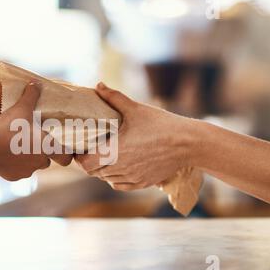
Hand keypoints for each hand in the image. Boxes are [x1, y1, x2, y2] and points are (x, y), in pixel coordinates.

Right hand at [0, 81, 71, 180]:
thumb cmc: (9, 129)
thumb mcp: (21, 108)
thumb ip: (31, 96)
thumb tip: (36, 83)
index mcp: (47, 147)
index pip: (66, 158)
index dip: (66, 154)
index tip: (63, 150)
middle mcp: (40, 162)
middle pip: (47, 159)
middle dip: (41, 151)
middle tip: (32, 139)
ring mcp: (27, 172)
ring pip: (32, 165)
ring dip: (27, 157)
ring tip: (16, 144)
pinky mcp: (13, 177)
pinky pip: (17, 170)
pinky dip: (14, 164)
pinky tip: (5, 153)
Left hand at [76, 82, 194, 190]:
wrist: (189, 143)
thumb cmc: (162, 125)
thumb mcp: (136, 109)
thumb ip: (114, 98)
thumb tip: (99, 85)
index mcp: (115, 152)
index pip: (86, 164)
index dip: (80, 157)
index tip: (81, 148)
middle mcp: (121, 168)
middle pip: (94, 172)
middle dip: (90, 162)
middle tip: (91, 149)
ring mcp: (133, 177)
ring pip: (107, 179)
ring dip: (102, 170)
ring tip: (104, 156)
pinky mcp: (143, 183)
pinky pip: (121, 185)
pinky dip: (115, 178)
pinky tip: (118, 167)